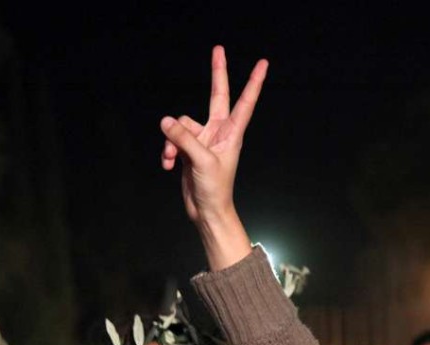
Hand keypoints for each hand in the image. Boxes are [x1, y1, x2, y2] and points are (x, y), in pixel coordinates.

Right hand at [159, 46, 267, 230]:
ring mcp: (203, 139)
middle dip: (216, 73)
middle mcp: (218, 132)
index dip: (253, 82)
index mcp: (231, 133)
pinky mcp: (189, 149)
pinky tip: (167, 165)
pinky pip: (172, 139)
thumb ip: (184, 139)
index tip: (263, 64)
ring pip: (180, 124)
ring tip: (172, 159)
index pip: (244, 101)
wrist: (207, 211)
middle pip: (216, 95)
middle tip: (218, 48)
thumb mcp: (202, 162)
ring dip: (172, 140)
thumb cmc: (215, 189)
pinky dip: (167, 151)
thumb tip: (166, 121)